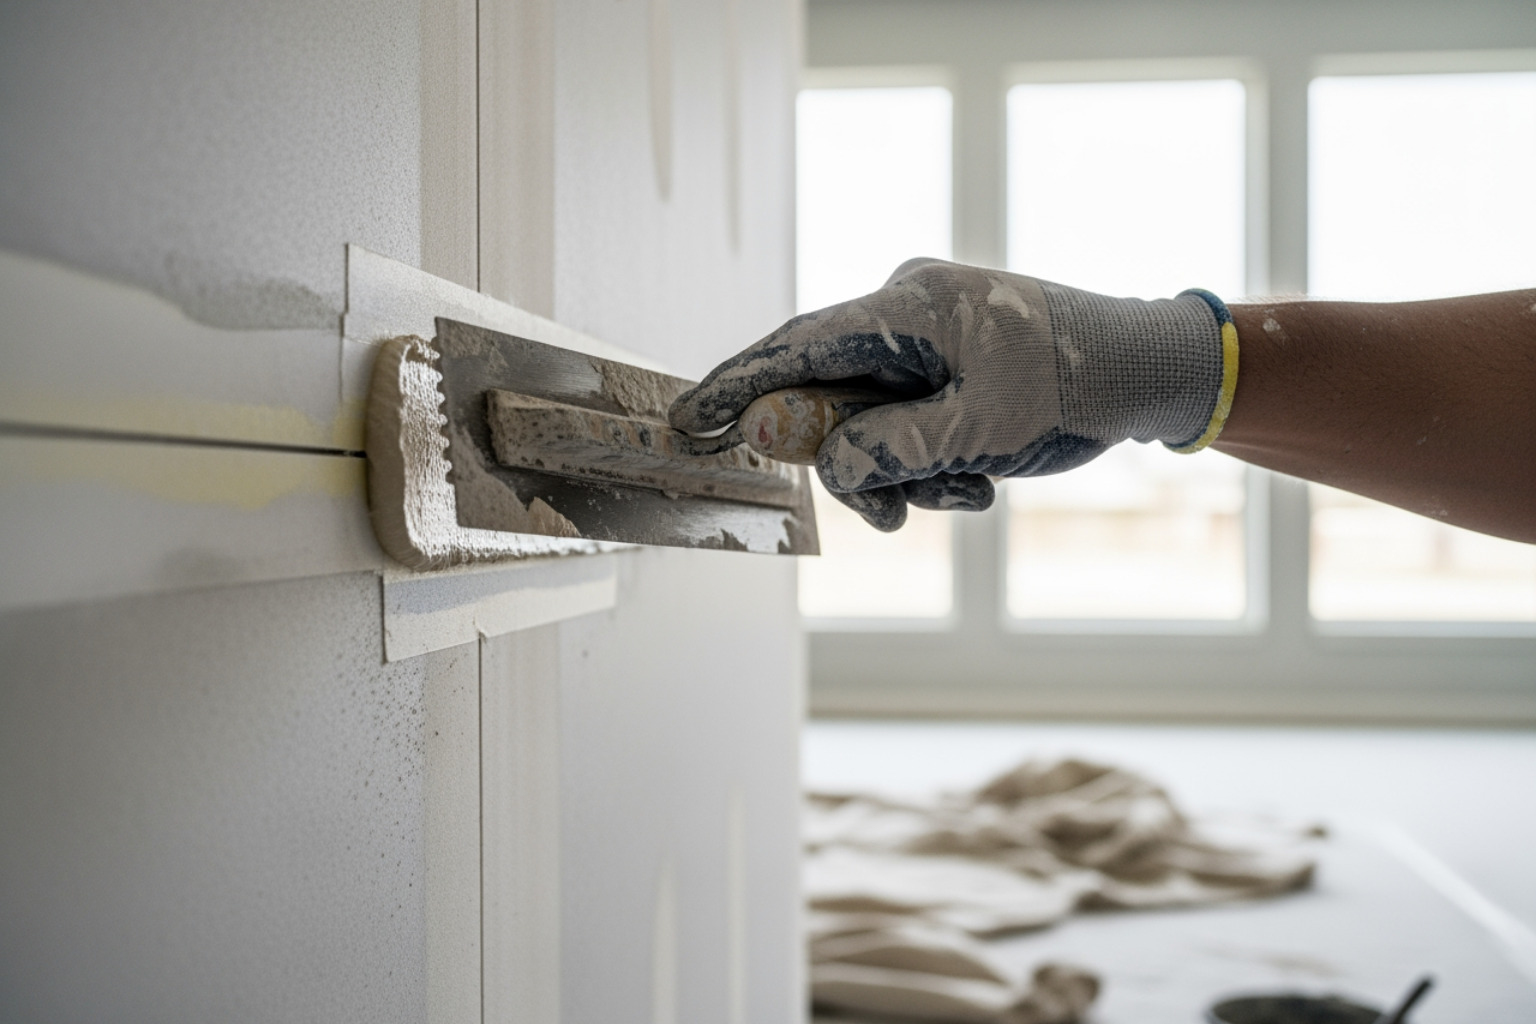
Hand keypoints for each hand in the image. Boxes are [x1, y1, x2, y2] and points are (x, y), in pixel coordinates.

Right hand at [669, 259, 1233, 530]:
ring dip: (906, 469)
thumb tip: (828, 464)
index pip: (798, 344)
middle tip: (892, 516)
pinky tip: (979, 481)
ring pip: (875, 414)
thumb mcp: (978, 433)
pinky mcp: (953, 358)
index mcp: (909, 307)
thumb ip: (890, 448)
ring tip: (963, 497)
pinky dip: (932, 456)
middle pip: (835, 393)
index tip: (692, 420)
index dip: (740, 385)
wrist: (1150, 369)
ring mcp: (931, 335)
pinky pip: (911, 412)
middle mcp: (910, 311)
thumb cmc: (1073, 387)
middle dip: (859, 463)